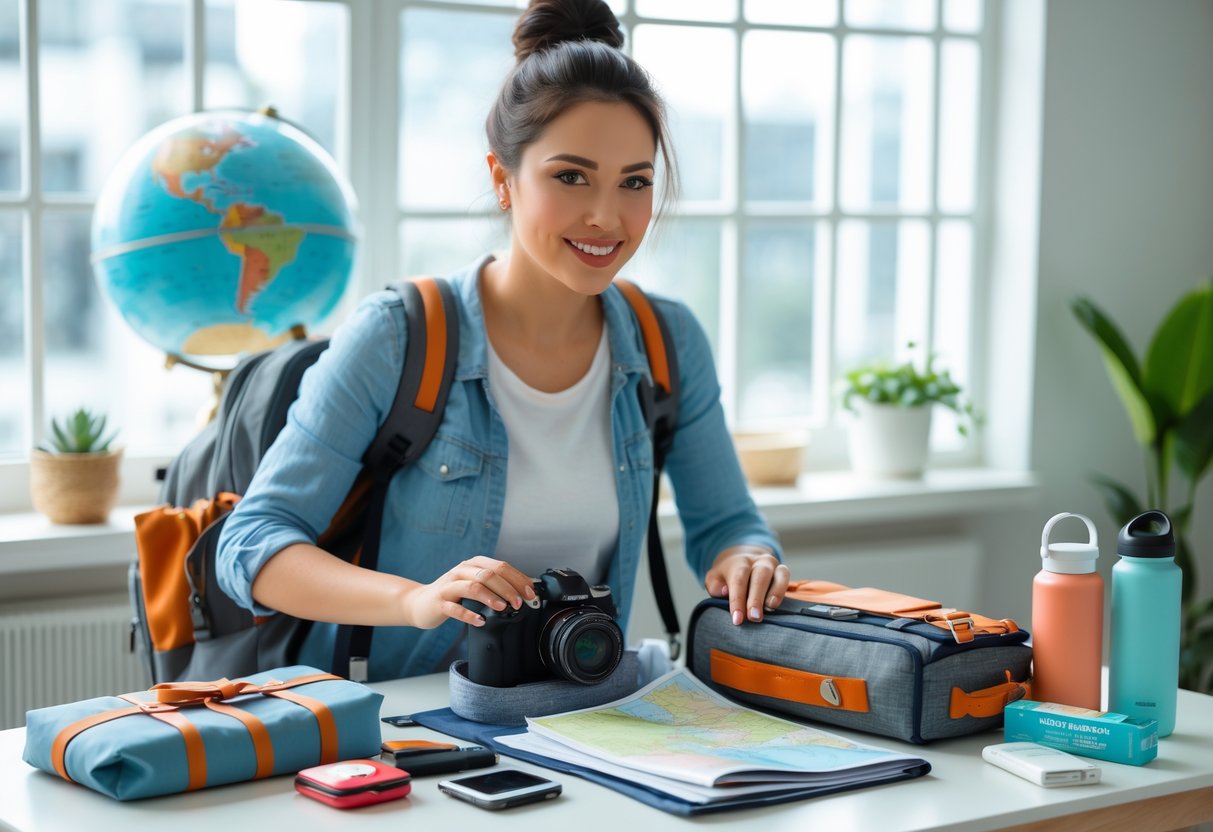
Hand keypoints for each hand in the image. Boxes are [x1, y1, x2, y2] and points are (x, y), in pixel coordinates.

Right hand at [402, 556, 536, 628]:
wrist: (420, 603)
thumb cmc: (453, 594)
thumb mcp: (474, 584)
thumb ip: (495, 585)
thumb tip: (523, 593)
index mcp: (474, 564)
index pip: (501, 567)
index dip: (518, 579)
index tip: (531, 594)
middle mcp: (462, 571)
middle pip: (489, 575)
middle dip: (508, 589)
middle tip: (520, 603)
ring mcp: (449, 586)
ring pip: (473, 587)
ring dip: (491, 597)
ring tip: (503, 608)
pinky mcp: (439, 602)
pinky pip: (456, 608)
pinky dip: (470, 615)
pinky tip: (480, 621)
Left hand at [704, 547, 788, 625]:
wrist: (743, 563)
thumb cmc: (727, 577)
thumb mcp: (714, 579)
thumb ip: (715, 586)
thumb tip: (724, 592)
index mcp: (739, 562)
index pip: (738, 580)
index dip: (738, 600)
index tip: (737, 619)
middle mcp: (757, 561)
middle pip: (759, 577)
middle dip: (756, 599)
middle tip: (753, 618)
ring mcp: (771, 564)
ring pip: (777, 574)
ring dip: (774, 594)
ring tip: (768, 610)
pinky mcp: (782, 570)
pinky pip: (785, 576)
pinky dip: (782, 590)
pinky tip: (774, 604)